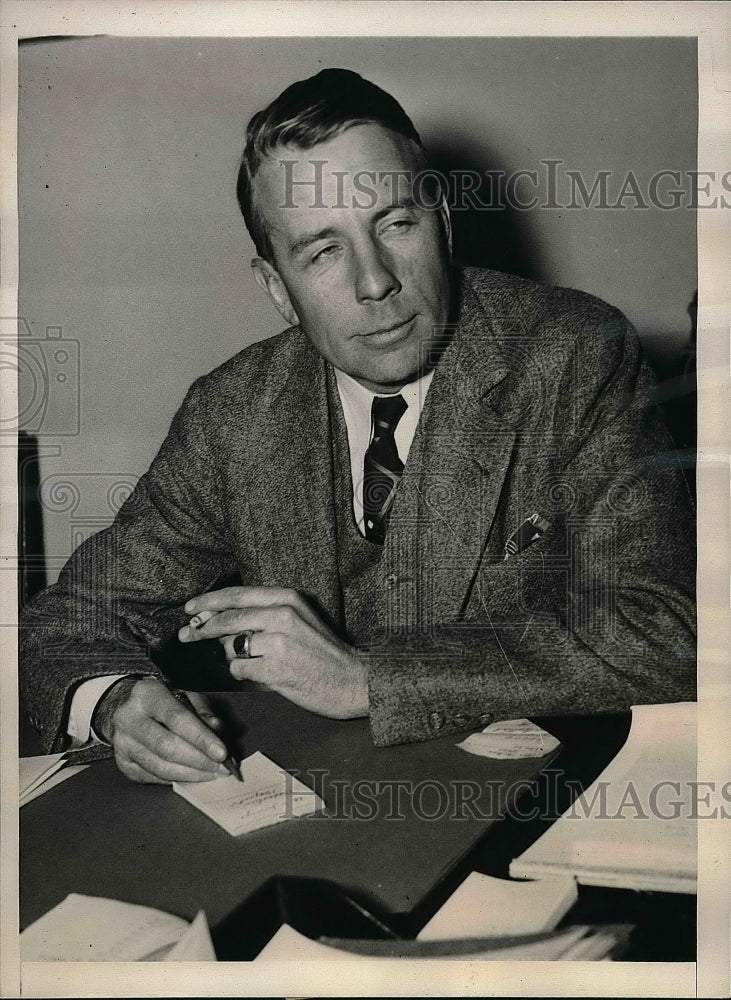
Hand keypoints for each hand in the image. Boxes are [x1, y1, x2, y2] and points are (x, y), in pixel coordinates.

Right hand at [92, 676, 231, 783]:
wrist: (129, 709)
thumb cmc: (165, 702)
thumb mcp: (186, 695)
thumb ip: (203, 711)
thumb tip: (217, 730)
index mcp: (146, 693)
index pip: (177, 719)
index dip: (201, 738)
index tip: (223, 753)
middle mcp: (128, 717)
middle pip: (167, 747)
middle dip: (199, 761)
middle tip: (222, 769)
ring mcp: (121, 742)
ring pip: (159, 767)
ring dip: (191, 774)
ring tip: (212, 774)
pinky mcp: (122, 763)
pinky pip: (153, 777)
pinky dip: (177, 779)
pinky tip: (194, 776)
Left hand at [178, 587, 368, 719]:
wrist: (353, 681)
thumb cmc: (323, 652)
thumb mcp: (298, 620)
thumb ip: (263, 616)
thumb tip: (219, 620)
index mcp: (287, 599)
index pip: (237, 595)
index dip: (209, 601)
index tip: (190, 608)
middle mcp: (282, 615)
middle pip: (228, 618)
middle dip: (201, 628)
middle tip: (185, 635)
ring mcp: (279, 643)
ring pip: (232, 647)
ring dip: (235, 657)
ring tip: (258, 664)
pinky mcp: (275, 669)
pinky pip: (240, 670)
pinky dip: (245, 675)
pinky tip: (265, 677)